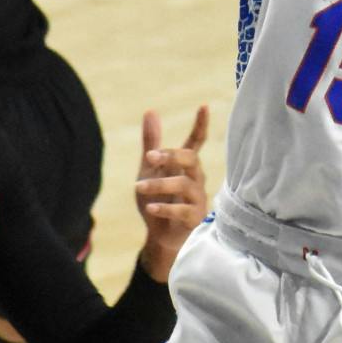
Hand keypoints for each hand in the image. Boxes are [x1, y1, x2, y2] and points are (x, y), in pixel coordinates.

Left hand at [135, 105, 208, 280]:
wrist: (159, 236)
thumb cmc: (158, 199)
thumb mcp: (149, 170)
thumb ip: (152, 143)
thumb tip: (151, 111)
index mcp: (186, 165)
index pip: (196, 142)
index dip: (200, 125)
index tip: (203, 106)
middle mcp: (196, 178)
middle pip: (191, 159)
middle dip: (172, 155)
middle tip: (149, 157)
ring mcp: (197, 198)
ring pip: (184, 184)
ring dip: (160, 185)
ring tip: (138, 188)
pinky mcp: (195, 218)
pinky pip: (183, 210)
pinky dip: (165, 208)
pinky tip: (150, 207)